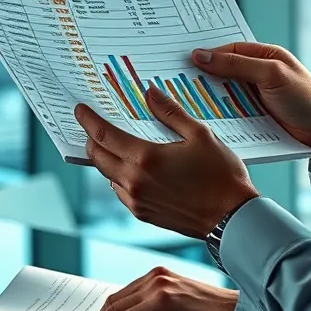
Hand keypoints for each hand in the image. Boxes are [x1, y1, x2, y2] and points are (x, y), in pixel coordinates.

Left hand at [74, 86, 259, 238]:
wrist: (230, 217)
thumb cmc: (221, 176)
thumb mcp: (200, 134)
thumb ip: (171, 113)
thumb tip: (151, 94)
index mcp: (146, 158)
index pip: (104, 135)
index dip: (89, 120)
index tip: (81, 110)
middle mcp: (134, 181)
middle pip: (98, 156)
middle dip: (91, 138)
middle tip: (94, 125)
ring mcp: (137, 200)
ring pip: (107, 175)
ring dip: (105, 158)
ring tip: (115, 144)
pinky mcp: (143, 214)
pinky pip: (120, 191)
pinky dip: (118, 177)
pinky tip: (133, 168)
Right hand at [191, 43, 310, 166]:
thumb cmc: (304, 98)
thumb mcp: (271, 75)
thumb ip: (238, 65)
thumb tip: (201, 56)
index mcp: (264, 56)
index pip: (229, 50)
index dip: (207, 54)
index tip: (180, 60)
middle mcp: (257, 74)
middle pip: (222, 72)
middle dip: (201, 76)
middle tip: (172, 79)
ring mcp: (254, 96)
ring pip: (223, 94)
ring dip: (205, 98)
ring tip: (179, 100)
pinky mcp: (252, 117)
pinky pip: (229, 112)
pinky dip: (216, 114)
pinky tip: (198, 118)